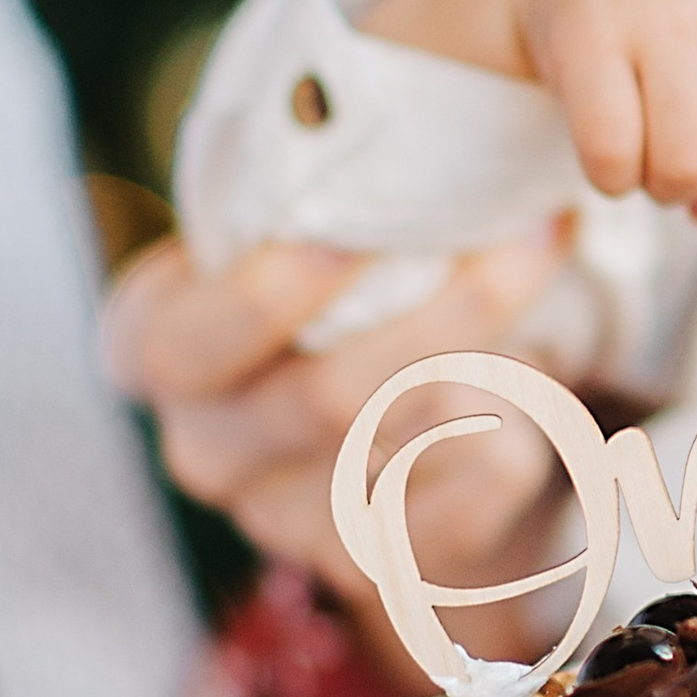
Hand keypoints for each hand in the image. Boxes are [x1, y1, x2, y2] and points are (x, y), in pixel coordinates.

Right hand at [106, 230, 568, 666]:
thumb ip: (310, 192)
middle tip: (534, 234)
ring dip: (499, 364)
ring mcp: (281, 522)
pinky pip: (466, 510)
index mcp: (153, 349)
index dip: (269, 297)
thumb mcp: (291, 221)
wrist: (383, 399)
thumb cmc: (332, 274)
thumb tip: (377, 130)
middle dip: (450, 313)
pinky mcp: (370, 566)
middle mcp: (204, 449)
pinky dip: (520, 438)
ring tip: (543, 293)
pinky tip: (537, 385)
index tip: (355, 241)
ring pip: (410, 450)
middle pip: (326, 402)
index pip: (189, 346)